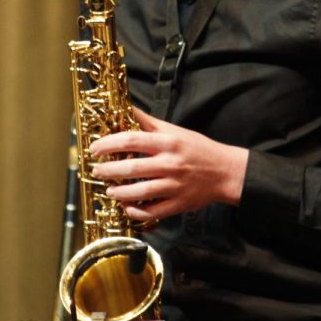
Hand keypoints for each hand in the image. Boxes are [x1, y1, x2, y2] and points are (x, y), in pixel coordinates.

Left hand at [88, 107, 248, 221]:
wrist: (226, 172)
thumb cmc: (198, 149)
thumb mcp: (174, 130)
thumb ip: (148, 122)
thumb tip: (126, 108)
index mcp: (168, 143)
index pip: (132, 140)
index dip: (109, 144)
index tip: (95, 148)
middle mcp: (170, 164)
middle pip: (132, 168)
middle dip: (109, 170)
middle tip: (97, 171)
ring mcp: (175, 186)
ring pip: (140, 192)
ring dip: (119, 193)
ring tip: (109, 191)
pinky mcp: (179, 204)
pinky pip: (153, 211)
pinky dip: (137, 212)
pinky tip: (128, 208)